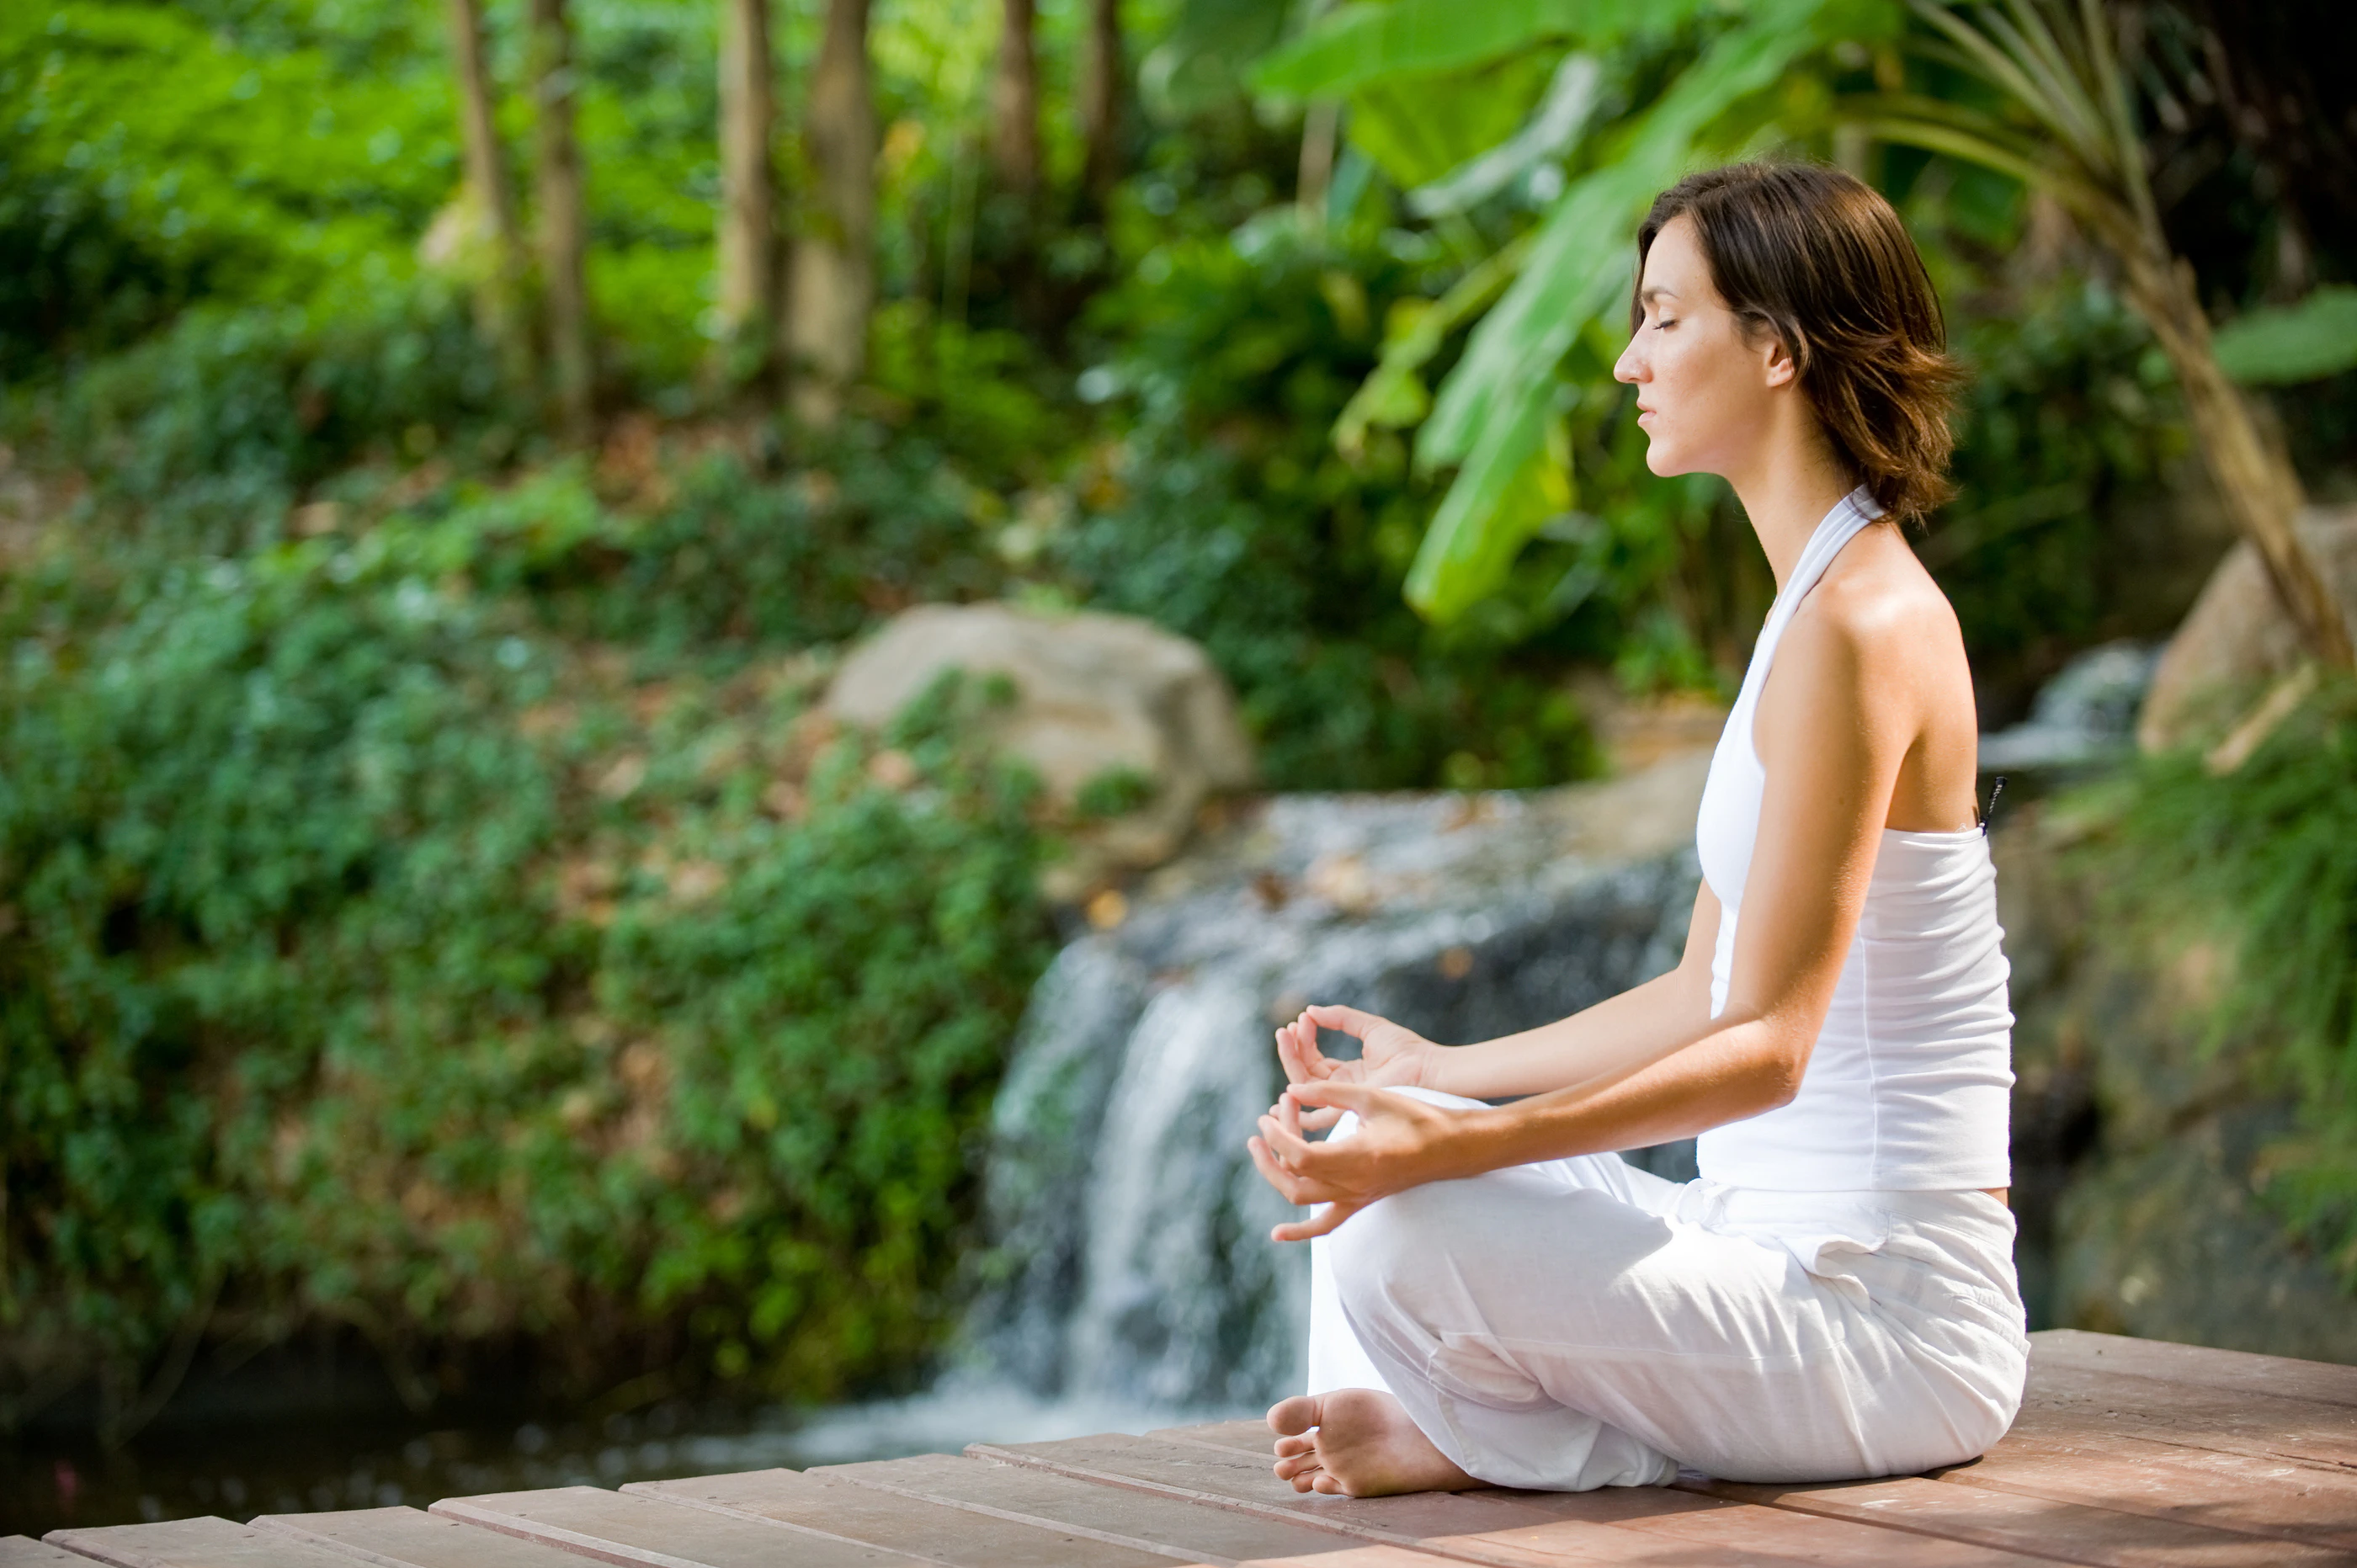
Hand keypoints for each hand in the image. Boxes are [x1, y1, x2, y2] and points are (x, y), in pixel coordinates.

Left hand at [1246, 1078, 1468, 1241]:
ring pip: (1302, 1199)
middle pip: (1294, 1177)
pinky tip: (1277, 1234)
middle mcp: (1354, 1184)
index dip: (1277, 1134)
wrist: (1450, 1148)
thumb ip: (1329, 1092)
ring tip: (1262, 1151)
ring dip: (1275, 1177)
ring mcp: (1357, 1197)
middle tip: (1260, 1128)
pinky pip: (1326, 1226)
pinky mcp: (1361, 1203)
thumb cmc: (1415, 1117)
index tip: (1269, 1114)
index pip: (1300, 1154)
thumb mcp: (1372, 1096)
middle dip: (1269, 1154)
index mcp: (1357, 1156)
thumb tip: (1292, 1089)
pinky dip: (1300, 1232)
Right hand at [1272, 1004, 1436, 1129]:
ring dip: (1290, 1060)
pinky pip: (1315, 1107)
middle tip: (1284, 1029)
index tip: (1302, 1018)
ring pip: (1303, 1085)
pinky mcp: (1348, 1108)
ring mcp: (1343, 1100)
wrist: (1429, 1068)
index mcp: (1348, 1074)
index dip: (1304, 1039)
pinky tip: (1286, 1082)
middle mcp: (1342, 1090)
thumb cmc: (1407, 1050)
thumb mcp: (1369, 1027)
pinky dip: (1298, 1098)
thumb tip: (1311, 1011)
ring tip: (1283, 1035)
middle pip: (1304, 1072)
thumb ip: (1341, 1018)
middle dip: (1291, 1050)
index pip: (1314, 1058)